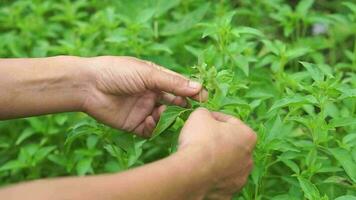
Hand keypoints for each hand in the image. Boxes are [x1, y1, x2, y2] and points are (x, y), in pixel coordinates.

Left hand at [83, 56, 207, 136]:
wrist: (87, 86)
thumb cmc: (117, 72)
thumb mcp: (147, 74)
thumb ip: (172, 82)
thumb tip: (199, 87)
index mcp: (156, 79)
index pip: (179, 86)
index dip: (192, 92)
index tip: (204, 99)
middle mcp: (152, 95)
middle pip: (175, 104)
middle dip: (182, 108)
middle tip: (189, 112)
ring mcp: (144, 110)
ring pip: (165, 119)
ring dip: (167, 118)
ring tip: (160, 113)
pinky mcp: (134, 124)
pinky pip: (151, 130)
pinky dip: (154, 128)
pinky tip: (149, 121)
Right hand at [178, 108, 256, 198]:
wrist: (193, 171)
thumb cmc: (200, 139)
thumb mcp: (200, 115)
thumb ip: (206, 112)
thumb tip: (205, 116)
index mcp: (248, 136)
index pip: (230, 121)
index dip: (215, 118)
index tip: (203, 119)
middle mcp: (250, 158)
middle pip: (232, 144)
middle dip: (218, 140)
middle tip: (201, 138)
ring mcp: (241, 177)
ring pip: (228, 164)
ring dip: (218, 159)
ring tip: (200, 156)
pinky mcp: (230, 193)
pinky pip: (221, 180)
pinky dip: (213, 175)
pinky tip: (201, 170)